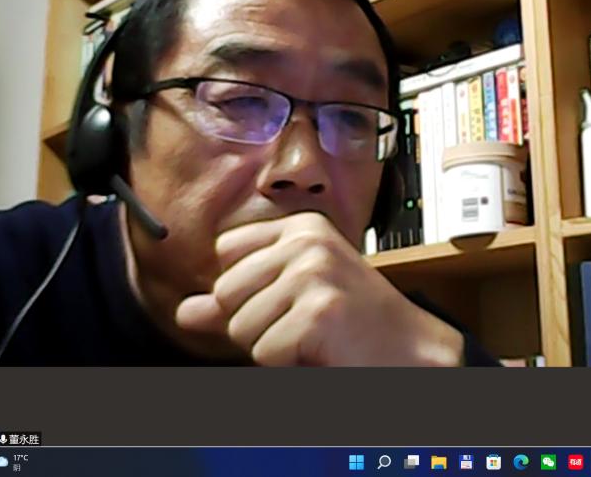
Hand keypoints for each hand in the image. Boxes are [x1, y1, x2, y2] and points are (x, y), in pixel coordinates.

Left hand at [175, 212, 464, 366]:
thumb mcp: (290, 298)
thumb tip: (184, 311)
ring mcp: (314, 273)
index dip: (245, 288)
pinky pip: (264, 352)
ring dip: (271, 345)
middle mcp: (307, 241)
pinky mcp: (318, 312)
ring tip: (313, 337)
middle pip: (225, 291)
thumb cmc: (350, 323)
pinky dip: (288, 363)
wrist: (406, 349)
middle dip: (252, 322)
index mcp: (301, 227)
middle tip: (300, 324)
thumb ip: (237, 301)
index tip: (285, 298)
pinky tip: (321, 349)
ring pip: (240, 326)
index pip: (225, 252)